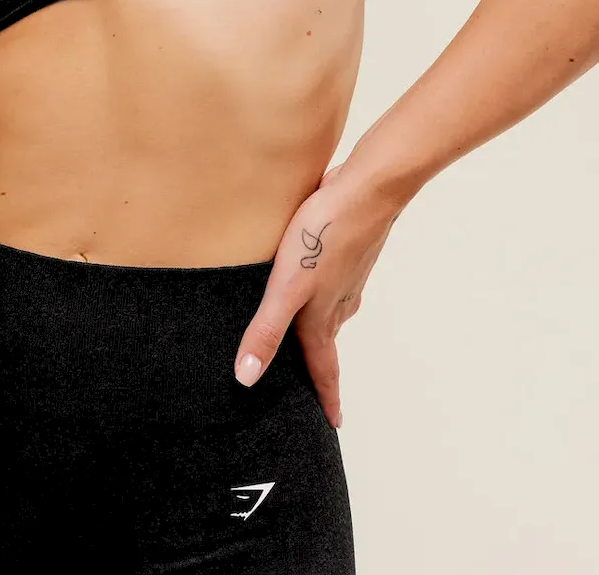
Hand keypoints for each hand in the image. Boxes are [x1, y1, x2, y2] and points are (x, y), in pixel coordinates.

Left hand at [232, 161, 402, 427]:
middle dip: (321, 367)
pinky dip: (324, 293)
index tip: (333, 424)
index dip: (325, 397)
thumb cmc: (324, 235)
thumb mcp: (287, 287)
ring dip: (323, 329)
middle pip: (327, 342)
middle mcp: (338, 300)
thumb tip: (247, 378)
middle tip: (317, 388)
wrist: (367, 189)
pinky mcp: (345, 247)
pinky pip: (333, 281)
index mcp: (322, 316)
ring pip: (333, 310)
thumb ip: (266, 330)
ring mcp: (346, 273)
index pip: (323, 368)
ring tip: (312, 338)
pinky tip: (316, 278)